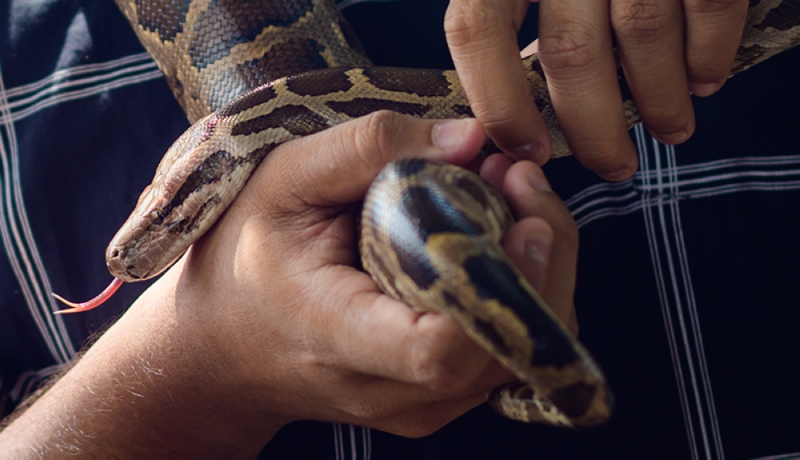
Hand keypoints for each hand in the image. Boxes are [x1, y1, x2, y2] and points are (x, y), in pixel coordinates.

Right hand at [0, 113, 578, 456]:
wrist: (223, 343)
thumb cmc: (245, 256)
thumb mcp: (282, 180)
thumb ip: (369, 148)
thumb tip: (470, 139)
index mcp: (337, 337)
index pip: (441, 350)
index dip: (501, 283)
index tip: (518, 214)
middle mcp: (386, 389)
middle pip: (505, 349)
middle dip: (541, 259)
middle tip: (520, 181)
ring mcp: (417, 406)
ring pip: (522, 354)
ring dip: (538, 272)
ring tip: (511, 201)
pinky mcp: (435, 400)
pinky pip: (508, 354)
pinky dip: (521, 295)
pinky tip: (499, 241)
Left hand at [444, 0, 748, 179]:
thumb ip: (513, 32)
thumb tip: (519, 120)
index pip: (476, 29)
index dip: (500, 102)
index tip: (529, 151)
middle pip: (571, 52)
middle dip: (594, 128)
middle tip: (614, 165)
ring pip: (642, 34)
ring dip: (659, 100)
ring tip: (669, 130)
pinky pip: (708, 7)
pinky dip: (707, 56)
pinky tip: (702, 81)